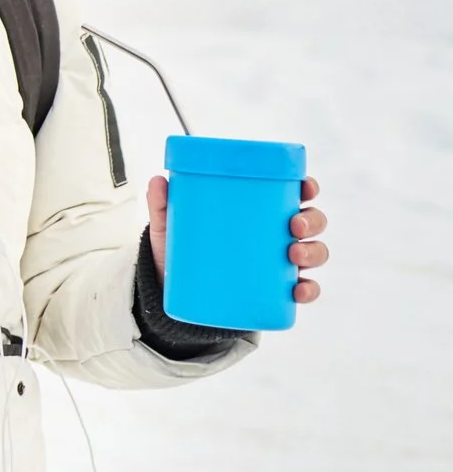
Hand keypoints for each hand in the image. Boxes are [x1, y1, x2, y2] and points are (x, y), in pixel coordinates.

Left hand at [148, 173, 329, 303]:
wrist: (173, 290)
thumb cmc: (181, 248)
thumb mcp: (170, 226)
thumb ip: (163, 205)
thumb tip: (157, 181)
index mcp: (259, 211)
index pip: (293, 194)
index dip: (307, 188)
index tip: (305, 187)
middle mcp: (276, 235)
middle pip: (309, 222)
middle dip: (311, 221)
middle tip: (294, 225)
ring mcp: (278, 263)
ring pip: (312, 253)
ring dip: (313, 252)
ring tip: (294, 255)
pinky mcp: (275, 290)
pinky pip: (302, 290)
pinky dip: (307, 290)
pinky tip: (300, 290)